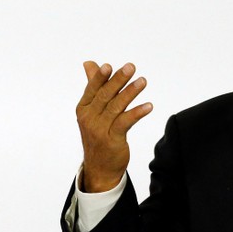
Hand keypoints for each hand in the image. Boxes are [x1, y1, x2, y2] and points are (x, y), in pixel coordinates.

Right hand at [76, 61, 151, 191]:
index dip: (100, 77)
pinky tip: (148, 106)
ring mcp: (99, 129)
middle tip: (131, 67)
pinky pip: (125, 123)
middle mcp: (89, 118)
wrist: (99, 167)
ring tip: (143, 81)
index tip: (109, 66)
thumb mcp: (93, 111)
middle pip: (105, 95)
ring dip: (130, 93)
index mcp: (84, 108)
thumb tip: (89, 63)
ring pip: (116, 107)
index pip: (92, 89)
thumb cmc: (98, 135)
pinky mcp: (112, 139)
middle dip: (118, 80)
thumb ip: (94, 87)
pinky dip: (137, 113)